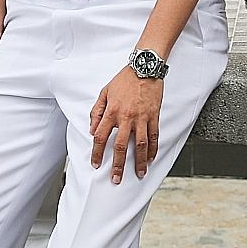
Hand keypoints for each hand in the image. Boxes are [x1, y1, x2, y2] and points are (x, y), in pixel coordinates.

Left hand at [90, 66, 164, 183]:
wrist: (144, 68)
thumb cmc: (124, 79)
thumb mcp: (104, 92)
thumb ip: (97, 112)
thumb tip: (92, 129)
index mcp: (111, 111)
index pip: (100, 137)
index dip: (97, 153)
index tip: (96, 164)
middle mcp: (126, 117)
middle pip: (120, 146)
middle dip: (117, 165)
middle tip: (116, 179)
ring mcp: (142, 118)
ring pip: (140, 145)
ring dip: (138, 162)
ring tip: (138, 173)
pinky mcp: (154, 116)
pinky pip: (154, 136)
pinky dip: (153, 149)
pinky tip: (150, 158)